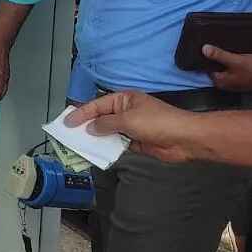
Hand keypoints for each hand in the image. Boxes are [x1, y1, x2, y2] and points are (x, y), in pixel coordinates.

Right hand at [65, 91, 196, 162]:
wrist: (184, 139)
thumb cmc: (157, 122)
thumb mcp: (128, 119)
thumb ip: (106, 123)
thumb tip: (90, 128)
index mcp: (124, 99)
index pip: (97, 105)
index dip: (81, 113)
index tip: (67, 122)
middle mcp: (126, 112)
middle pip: (101, 118)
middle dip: (86, 126)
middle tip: (68, 134)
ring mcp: (131, 127)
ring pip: (107, 132)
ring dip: (96, 138)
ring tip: (78, 145)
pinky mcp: (136, 142)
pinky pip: (117, 144)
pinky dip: (107, 147)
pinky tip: (96, 152)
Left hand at [201, 44, 251, 92]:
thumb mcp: (236, 60)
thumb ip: (219, 55)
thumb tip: (204, 49)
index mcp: (221, 82)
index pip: (206, 69)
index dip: (206, 58)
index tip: (204, 47)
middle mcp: (228, 84)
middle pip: (217, 68)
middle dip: (216, 58)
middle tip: (218, 46)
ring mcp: (237, 82)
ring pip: (227, 68)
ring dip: (227, 60)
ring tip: (229, 49)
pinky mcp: (246, 79)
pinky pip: (236, 69)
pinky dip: (236, 62)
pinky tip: (240, 55)